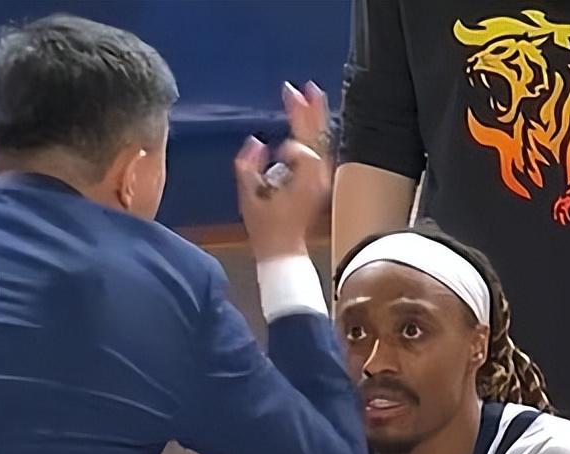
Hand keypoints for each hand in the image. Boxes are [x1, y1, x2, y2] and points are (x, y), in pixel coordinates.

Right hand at [235, 81, 332, 261]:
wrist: (283, 249)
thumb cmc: (265, 226)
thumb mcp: (248, 196)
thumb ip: (248, 165)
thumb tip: (256, 142)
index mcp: (304, 178)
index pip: (300, 148)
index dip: (287, 148)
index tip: (274, 150)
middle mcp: (318, 175)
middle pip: (317, 135)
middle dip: (308, 110)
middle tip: (302, 88)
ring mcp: (321, 177)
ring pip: (322, 139)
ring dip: (315, 116)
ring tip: (311, 94)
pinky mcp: (319, 179)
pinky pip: (320, 148)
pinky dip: (315, 132)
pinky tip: (311, 120)